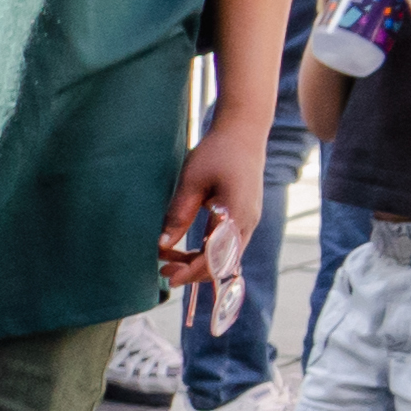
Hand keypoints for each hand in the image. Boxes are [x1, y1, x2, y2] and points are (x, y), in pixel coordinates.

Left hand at [160, 111, 271, 298]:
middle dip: (193, 271)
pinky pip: (227, 244)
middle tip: (163, 269)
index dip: (192, 272)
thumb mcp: (192, 182)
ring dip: (199, 262)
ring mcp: (249, 220)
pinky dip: (207, 251)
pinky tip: (184, 249)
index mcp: (237, 215)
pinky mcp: (244, 217)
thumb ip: (179, 214)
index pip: (217, 258)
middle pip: (223, 263)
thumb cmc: (216, 153)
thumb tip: (162, 245)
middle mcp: (248, 222)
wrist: (243, 133)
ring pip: (226, 255)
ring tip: (169, 259)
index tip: (169, 277)